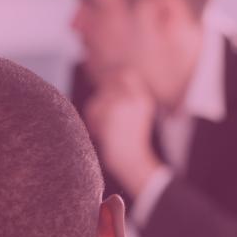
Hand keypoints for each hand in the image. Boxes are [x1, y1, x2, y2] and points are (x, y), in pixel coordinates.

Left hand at [84, 71, 162, 197]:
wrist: (131, 161)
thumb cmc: (130, 146)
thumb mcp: (133, 119)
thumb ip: (122, 102)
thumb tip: (105, 86)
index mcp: (143, 100)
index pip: (127, 75)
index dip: (113, 77)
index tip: (104, 87)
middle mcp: (135, 98)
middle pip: (109, 83)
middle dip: (101, 98)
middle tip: (98, 113)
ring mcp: (123, 103)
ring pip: (99, 98)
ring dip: (96, 113)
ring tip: (102, 130)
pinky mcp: (110, 111)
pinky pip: (93, 109)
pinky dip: (93, 121)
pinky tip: (100, 134)